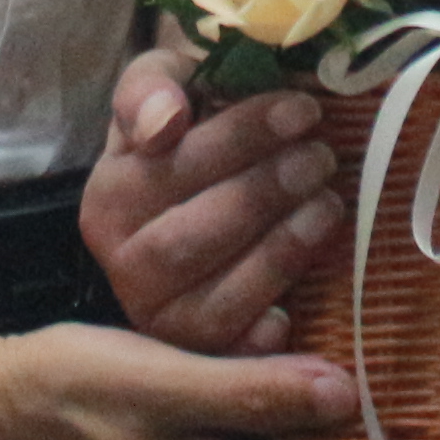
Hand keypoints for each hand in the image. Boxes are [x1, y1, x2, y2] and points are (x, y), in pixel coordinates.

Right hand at [81, 37, 341, 352]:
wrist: (203, 189)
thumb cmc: (195, 127)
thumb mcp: (167, 85)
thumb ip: (152, 87)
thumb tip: (163, 125)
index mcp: (110, 195)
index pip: (173, 166)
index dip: (242, 137)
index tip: (304, 109)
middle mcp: (123, 262)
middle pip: (193, 236)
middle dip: (265, 194)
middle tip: (323, 158)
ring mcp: (161, 315)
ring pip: (216, 296)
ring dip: (280, 251)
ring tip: (329, 205)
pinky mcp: (200, 354)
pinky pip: (234, 349)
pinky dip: (265, 330)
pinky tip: (297, 303)